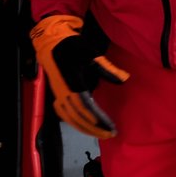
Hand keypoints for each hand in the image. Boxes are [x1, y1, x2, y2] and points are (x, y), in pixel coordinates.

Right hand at [29, 15, 128, 138]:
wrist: (51, 42)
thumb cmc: (72, 47)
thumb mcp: (91, 54)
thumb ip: (107, 68)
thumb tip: (125, 79)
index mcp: (72, 83)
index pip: (86, 107)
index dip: (98, 119)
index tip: (111, 127)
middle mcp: (63, 92)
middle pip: (79, 117)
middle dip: (95, 128)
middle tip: (111, 134)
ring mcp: (58, 95)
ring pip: (71, 119)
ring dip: (86, 129)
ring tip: (101, 133)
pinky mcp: (56, 95)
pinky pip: (64, 115)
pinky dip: (75, 123)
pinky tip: (85, 127)